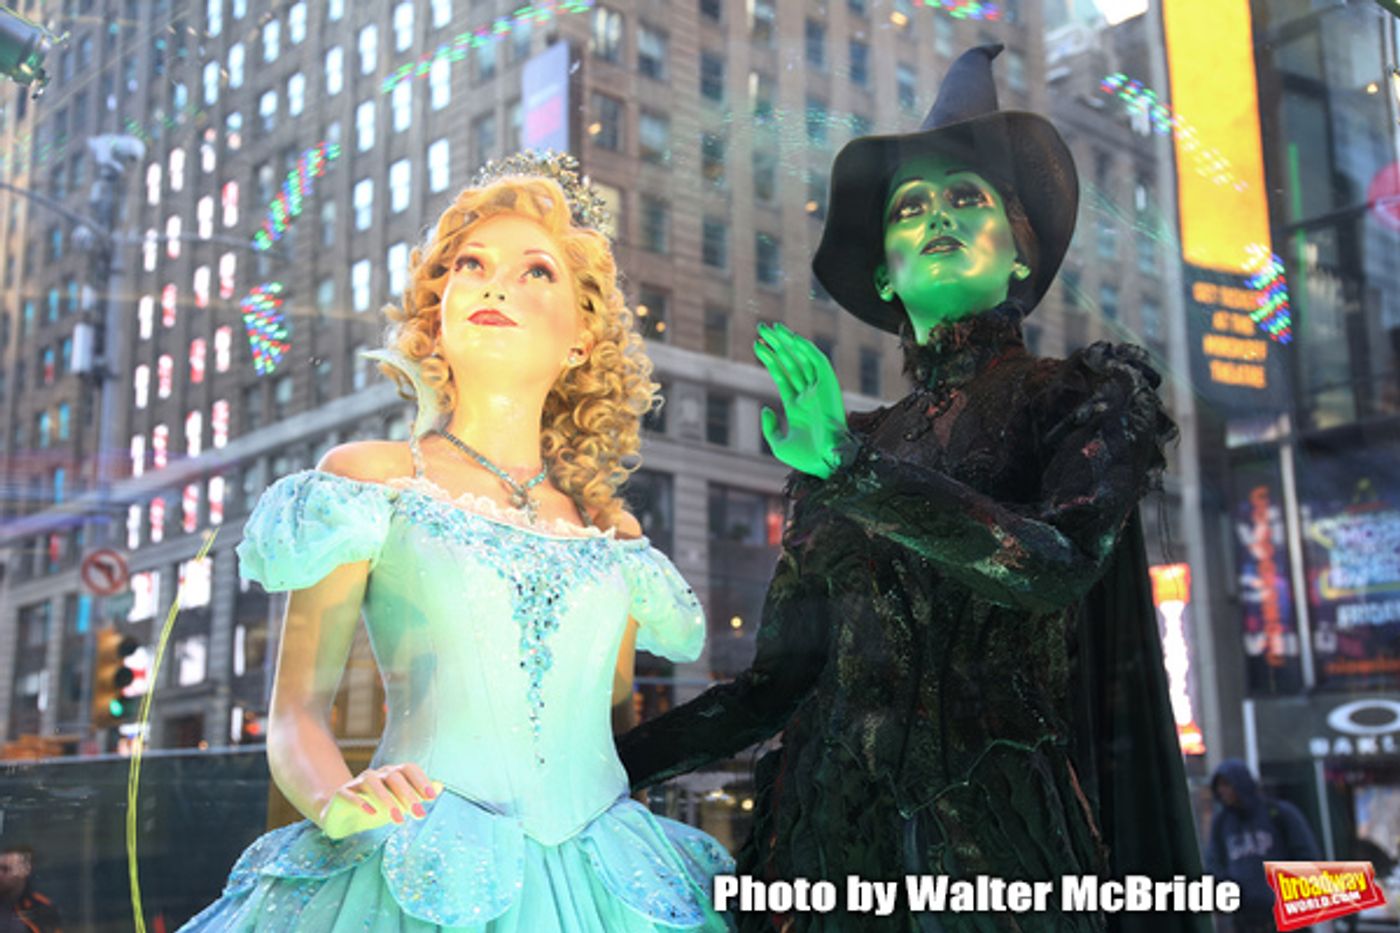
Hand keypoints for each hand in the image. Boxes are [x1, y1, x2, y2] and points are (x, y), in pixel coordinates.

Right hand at [318, 762, 442, 839]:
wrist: (342, 817)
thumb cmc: (375, 808)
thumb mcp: (398, 804)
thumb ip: (418, 795)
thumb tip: (440, 787)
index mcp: (391, 773)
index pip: (408, 769)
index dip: (420, 780)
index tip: (431, 798)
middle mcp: (376, 774)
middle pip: (394, 777)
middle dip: (408, 795)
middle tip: (419, 814)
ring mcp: (357, 782)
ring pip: (373, 783)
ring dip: (387, 800)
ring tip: (399, 820)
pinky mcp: (342, 794)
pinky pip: (350, 794)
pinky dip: (361, 802)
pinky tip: (372, 814)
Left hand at [755, 323, 848, 478]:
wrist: (826, 461)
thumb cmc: (805, 458)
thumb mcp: (779, 444)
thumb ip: (769, 427)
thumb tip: (764, 409)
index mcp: (797, 406)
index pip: (782, 375)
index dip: (770, 359)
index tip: (757, 345)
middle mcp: (809, 395)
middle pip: (790, 362)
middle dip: (776, 345)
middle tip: (761, 328)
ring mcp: (819, 389)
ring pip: (801, 359)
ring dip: (787, 342)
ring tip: (770, 328)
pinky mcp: (830, 386)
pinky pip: (818, 362)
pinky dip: (806, 349)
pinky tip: (792, 338)